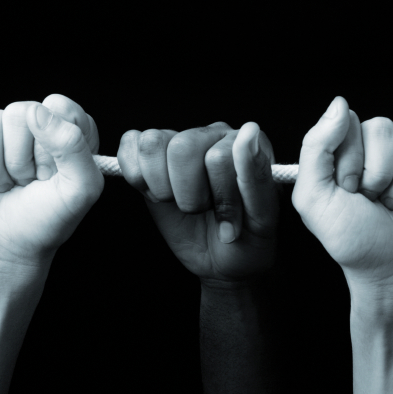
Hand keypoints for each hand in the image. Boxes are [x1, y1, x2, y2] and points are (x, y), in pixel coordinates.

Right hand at [0, 94, 103, 266]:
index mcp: (68, 130)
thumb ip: (73, 146)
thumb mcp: (80, 190)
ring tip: (7, 185)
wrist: (6, 249)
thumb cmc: (48, 219)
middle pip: (20, 112)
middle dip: (22, 159)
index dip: (53, 142)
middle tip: (28, 182)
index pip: (58, 106)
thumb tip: (37, 111)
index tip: (54, 171)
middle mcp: (33, 125)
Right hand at [117, 122, 278, 285]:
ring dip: (162, 186)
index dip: (219, 198)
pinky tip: (155, 194)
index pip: (218, 158)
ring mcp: (181, 141)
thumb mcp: (262, 217)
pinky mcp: (152, 154)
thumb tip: (249, 131)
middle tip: (203, 212)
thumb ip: (255, 175)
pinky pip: (130, 142)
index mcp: (248, 143)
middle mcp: (214, 134)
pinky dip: (136, 175)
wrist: (222, 261)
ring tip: (179, 202)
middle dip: (189, 195)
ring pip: (153, 143)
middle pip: (182, 148)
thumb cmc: (248, 240)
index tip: (231, 223)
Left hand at [291, 97, 392, 308]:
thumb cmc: (352, 241)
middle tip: (373, 201)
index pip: (349, 123)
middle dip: (378, 173)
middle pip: (383, 127)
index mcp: (344, 151)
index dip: (350, 160)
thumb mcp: (314, 198)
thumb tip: (340, 103)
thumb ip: (316, 148)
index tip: (348, 191)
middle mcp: (376, 149)